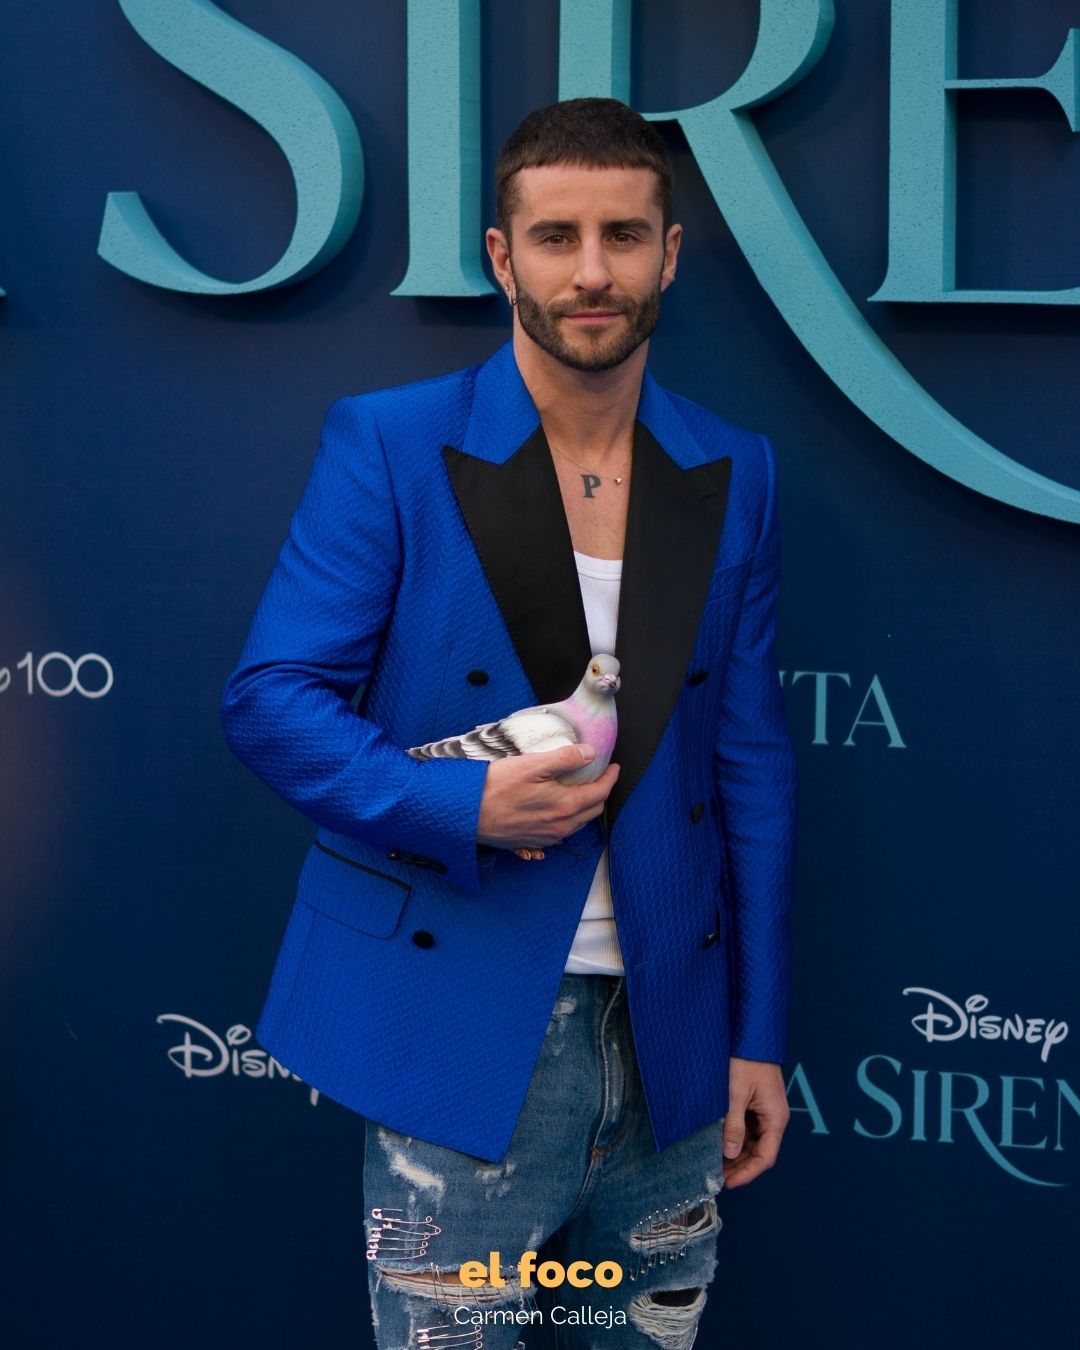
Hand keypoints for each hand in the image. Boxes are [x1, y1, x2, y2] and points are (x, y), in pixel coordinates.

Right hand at [476, 744, 618, 850]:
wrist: (466, 814)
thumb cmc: (495, 788)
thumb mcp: (531, 765)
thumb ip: (564, 758)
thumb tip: (589, 753)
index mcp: (565, 806)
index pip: (600, 792)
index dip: (610, 778)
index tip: (613, 767)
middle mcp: (560, 827)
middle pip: (592, 810)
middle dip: (601, 792)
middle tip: (599, 776)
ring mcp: (547, 838)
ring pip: (578, 823)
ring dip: (585, 806)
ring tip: (581, 789)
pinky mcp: (533, 842)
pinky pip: (561, 832)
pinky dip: (568, 819)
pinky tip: (559, 808)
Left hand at [721, 1058, 789, 1188]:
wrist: (749, 1034)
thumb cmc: (746, 1059)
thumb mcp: (736, 1093)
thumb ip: (733, 1123)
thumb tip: (729, 1152)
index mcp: (775, 1118)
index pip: (765, 1158)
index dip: (746, 1173)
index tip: (727, 1183)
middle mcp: (773, 1118)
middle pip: (758, 1152)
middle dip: (738, 1166)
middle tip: (713, 1175)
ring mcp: (764, 1111)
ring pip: (751, 1142)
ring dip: (734, 1153)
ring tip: (712, 1162)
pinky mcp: (755, 1104)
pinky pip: (746, 1128)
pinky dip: (733, 1137)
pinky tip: (716, 1142)